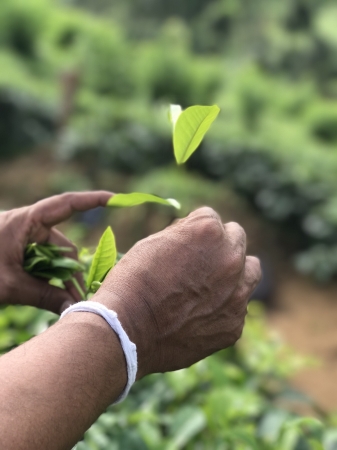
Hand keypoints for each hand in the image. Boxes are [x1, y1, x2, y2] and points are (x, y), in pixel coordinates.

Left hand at [0, 191, 111, 313]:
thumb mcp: (10, 286)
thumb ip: (44, 296)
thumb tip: (74, 308)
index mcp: (24, 221)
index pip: (65, 205)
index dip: (92, 200)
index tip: (115, 199)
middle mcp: (27, 226)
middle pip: (62, 243)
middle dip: (72, 270)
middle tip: (79, 298)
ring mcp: (21, 239)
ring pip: (53, 256)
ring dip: (60, 278)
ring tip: (65, 302)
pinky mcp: (17, 252)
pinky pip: (41, 262)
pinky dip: (48, 278)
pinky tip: (53, 296)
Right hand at [94, 207, 260, 377]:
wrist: (126, 330)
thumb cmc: (133, 281)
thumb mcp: (154, 241)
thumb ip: (184, 232)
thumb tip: (196, 231)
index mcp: (210, 231)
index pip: (212, 218)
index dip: (194, 230)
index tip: (183, 243)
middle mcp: (231, 259)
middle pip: (237, 238)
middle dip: (220, 245)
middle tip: (201, 261)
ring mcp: (238, 295)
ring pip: (250, 272)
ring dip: (235, 273)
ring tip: (210, 285)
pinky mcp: (234, 325)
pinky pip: (238, 307)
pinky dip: (224, 307)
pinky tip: (199, 314)